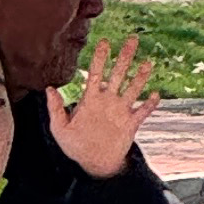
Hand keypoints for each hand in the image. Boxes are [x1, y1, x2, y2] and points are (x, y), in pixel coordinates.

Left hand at [50, 34, 161, 183]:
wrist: (92, 163)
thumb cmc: (75, 146)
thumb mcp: (60, 129)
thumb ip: (55, 109)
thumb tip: (49, 89)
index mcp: (91, 100)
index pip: (96, 74)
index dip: (100, 58)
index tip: (104, 42)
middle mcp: (108, 101)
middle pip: (118, 74)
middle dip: (124, 57)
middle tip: (132, 39)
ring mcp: (121, 111)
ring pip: (133, 89)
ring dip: (140, 77)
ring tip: (147, 63)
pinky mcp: (131, 124)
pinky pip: (143, 112)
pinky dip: (149, 104)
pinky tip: (154, 95)